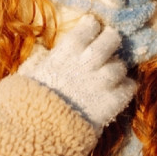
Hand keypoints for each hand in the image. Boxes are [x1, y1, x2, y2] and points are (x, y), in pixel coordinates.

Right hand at [18, 15, 136, 129]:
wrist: (38, 130)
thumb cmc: (27, 101)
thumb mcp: (29, 74)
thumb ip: (41, 61)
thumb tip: (45, 55)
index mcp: (66, 50)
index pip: (90, 25)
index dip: (92, 28)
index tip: (91, 32)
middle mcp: (88, 61)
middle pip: (112, 39)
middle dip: (112, 40)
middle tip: (109, 47)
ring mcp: (102, 81)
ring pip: (121, 65)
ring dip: (117, 69)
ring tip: (109, 76)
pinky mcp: (112, 101)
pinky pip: (129, 87)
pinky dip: (126, 88)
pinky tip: (118, 92)